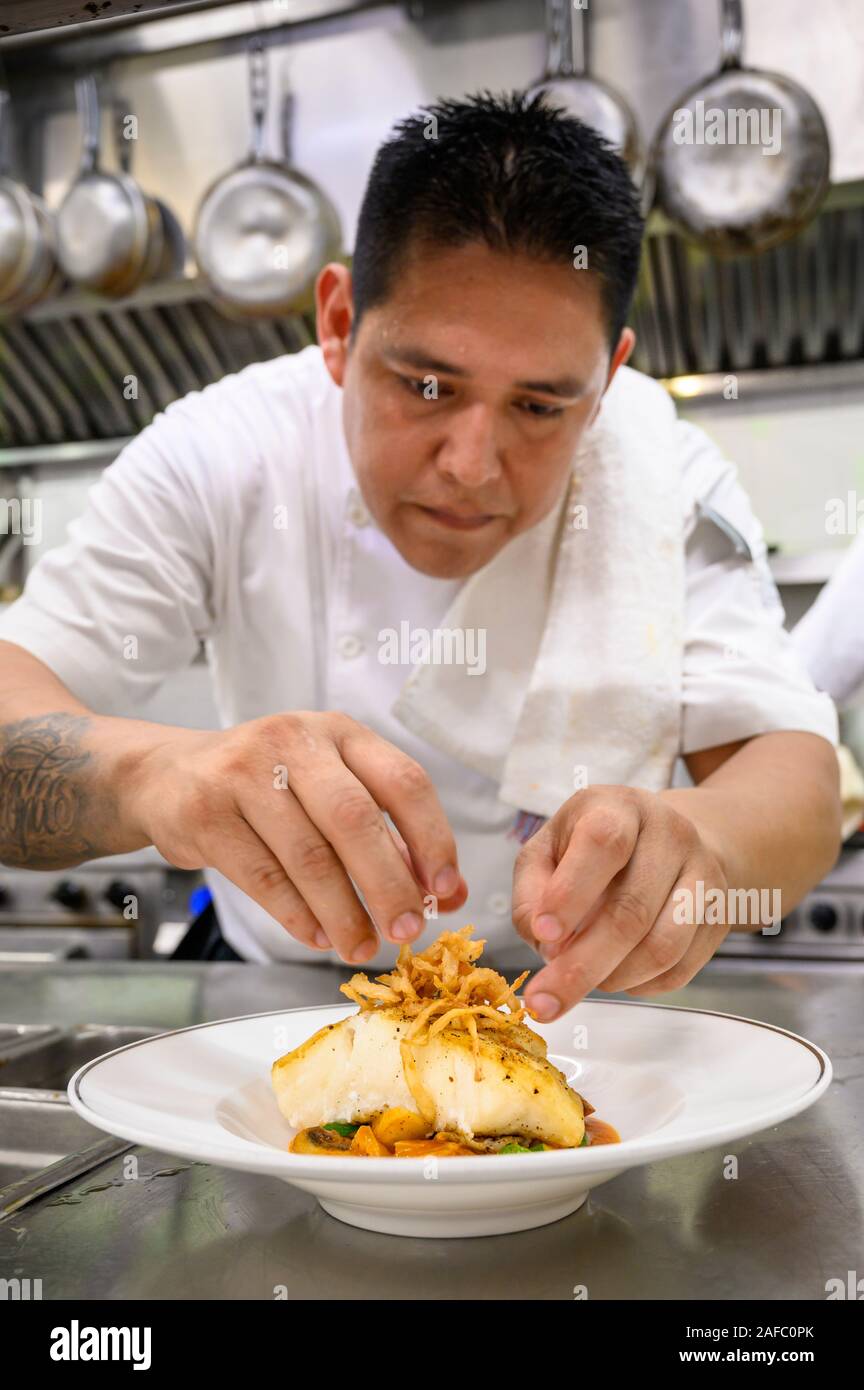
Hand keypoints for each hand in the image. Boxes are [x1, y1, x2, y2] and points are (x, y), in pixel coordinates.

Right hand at [132, 711, 466, 962]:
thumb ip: (388, 836)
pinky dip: (298, 915)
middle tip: (407, 930)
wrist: (166, 775)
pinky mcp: (205, 811)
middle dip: (388, 884)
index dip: (433, 839)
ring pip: (308, 855)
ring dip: (343, 912)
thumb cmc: (264, 786)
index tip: (445, 890)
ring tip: (361, 946)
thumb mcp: (328, 788)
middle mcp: (295, 742)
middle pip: (356, 819)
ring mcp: (244, 772)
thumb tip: (446, 894)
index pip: (404, 782)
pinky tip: (319, 936)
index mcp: (340, 733)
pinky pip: (263, 876)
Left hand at [511, 785, 729, 1019]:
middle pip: (632, 910)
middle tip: (545, 1001)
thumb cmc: (592, 848)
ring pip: (663, 946)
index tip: (543, 935)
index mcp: (619, 807)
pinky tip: (614, 976)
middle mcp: (670, 834)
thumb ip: (533, 892)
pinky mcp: (720, 915)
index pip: (603, 842)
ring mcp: (704, 873)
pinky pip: (681, 969)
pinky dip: (639, 985)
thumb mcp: (549, 850)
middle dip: (582, 965)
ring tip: (580, 982)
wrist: (669, 838)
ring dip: (612, 979)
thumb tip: (544, 943)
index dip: (571, 893)